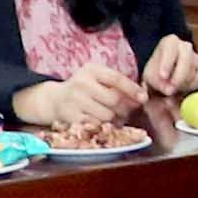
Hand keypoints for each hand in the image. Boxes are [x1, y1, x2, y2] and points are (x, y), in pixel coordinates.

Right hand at [12, 75, 134, 147]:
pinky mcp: (70, 116)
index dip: (132, 89)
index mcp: (91, 70)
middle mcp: (81, 83)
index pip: (116, 78)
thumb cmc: (83, 89)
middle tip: (128, 112)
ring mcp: (74, 100)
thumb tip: (141, 97)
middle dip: (126, 108)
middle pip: (114, 99)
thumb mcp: (97, 79)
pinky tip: (103, 123)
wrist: (53, 100)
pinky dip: (103, 127)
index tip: (143, 98)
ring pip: (107, 115)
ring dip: (115, 119)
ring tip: (114, 117)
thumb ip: (116, 84)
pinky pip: (95, 125)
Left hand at [140, 36, 197, 98]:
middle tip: (171, 89)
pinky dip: (191, 86)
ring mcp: (196, 57)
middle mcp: (185, 46)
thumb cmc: (156, 72)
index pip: (170, 49)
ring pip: (193, 70)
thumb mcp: (150, 76)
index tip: (163, 76)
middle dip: (179, 76)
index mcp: (170, 42)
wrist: (164, 77)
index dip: (167, 63)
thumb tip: (169, 90)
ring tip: (172, 89)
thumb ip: (157, 83)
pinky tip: (181, 89)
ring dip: (183, 83)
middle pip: (186, 59)